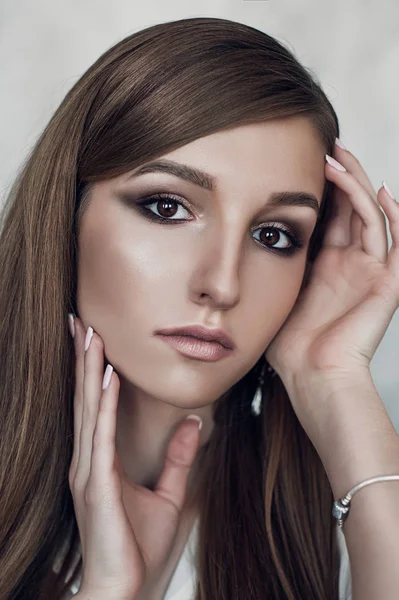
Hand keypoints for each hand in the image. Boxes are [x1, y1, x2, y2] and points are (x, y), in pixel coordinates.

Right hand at [68, 317, 201, 598]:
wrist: (123, 590)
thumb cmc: (136, 549)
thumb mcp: (166, 495)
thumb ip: (178, 459)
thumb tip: (196, 424)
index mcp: (99, 461)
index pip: (93, 406)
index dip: (91, 371)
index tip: (91, 339)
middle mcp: (87, 460)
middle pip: (85, 399)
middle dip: (84, 358)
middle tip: (80, 322)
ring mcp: (88, 471)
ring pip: (88, 409)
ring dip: (90, 370)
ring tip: (91, 336)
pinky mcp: (97, 484)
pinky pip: (101, 436)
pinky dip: (103, 405)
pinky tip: (107, 379)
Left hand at [264, 144, 398, 410]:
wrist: (311, 376)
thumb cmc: (289, 344)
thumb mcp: (276, 293)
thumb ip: (274, 265)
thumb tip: (249, 235)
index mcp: (325, 266)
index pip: (329, 215)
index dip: (321, 188)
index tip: (302, 160)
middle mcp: (350, 264)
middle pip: (351, 208)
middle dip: (341, 176)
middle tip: (325, 146)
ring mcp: (370, 271)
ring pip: (371, 216)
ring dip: (358, 185)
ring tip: (340, 158)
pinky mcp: (387, 284)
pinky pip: (397, 243)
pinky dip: (397, 216)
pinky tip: (384, 191)